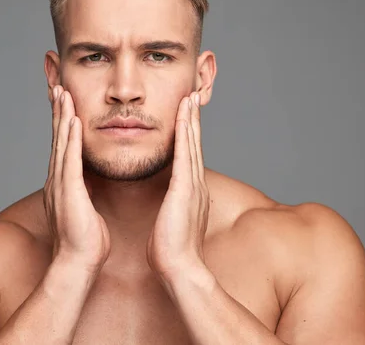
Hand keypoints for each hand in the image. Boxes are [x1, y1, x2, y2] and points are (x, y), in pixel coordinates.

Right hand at [43, 86, 110, 272]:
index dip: (63, 121)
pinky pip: (69, 159)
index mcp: (64, 183)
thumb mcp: (86, 209)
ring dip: (61, 116)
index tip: (66, 100)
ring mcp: (60, 184)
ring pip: (60, 143)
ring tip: (62, 92)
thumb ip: (85, 192)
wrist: (78, 264)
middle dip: (57, 111)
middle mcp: (58, 179)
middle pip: (57, 138)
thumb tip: (89, 183)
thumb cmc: (86, 241)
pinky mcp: (68, 192)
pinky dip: (69, 138)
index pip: (64, 145)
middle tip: (58, 85)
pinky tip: (72, 120)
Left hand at [147, 92, 209, 277]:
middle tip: (191, 96)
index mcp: (190, 191)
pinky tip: (183, 118)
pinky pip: (185, 155)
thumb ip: (172, 206)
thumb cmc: (170, 248)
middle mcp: (196, 184)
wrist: (179, 267)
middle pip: (194, 144)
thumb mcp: (170, 220)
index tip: (185, 114)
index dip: (188, 133)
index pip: (188, 156)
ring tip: (189, 98)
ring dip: (191, 120)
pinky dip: (185, 134)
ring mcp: (193, 185)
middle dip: (193, 119)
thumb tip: (168, 202)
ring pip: (192, 144)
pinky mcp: (186, 189)